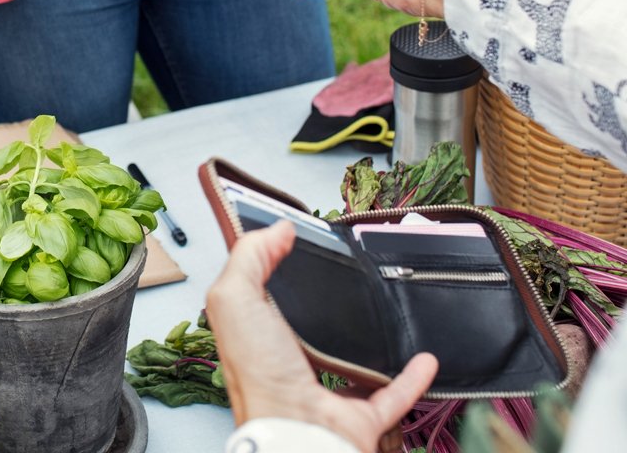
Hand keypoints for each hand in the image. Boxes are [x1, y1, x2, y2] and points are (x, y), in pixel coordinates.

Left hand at [206, 221, 437, 452]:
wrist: (295, 435)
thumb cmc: (260, 376)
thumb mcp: (236, 300)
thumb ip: (250, 259)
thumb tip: (276, 229)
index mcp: (258, 339)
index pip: (263, 301)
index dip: (273, 273)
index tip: (293, 243)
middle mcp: (290, 366)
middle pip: (309, 331)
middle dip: (322, 309)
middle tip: (343, 281)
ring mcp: (327, 393)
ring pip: (350, 363)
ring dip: (367, 344)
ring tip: (382, 316)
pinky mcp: (359, 416)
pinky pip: (393, 395)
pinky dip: (412, 378)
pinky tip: (424, 358)